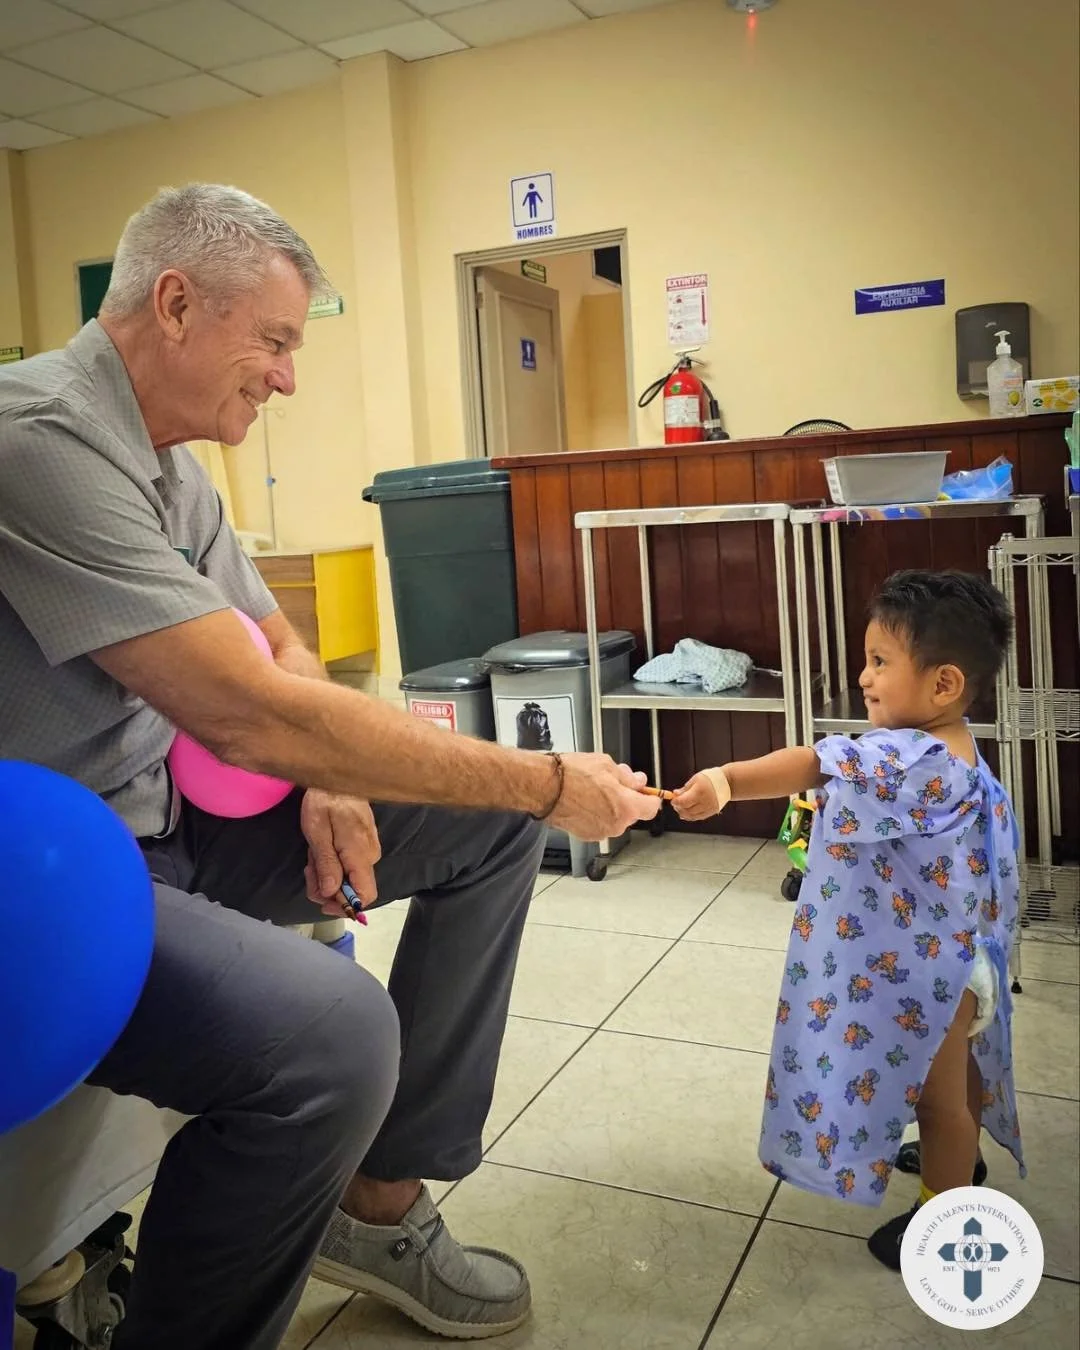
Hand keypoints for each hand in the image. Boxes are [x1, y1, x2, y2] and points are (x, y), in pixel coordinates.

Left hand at [300, 788, 380, 916]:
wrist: (337, 776)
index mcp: (360, 855)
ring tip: (312, 854)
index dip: (345, 906)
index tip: (322, 901)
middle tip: (307, 869)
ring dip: (327, 874)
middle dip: (327, 888)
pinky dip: (333, 864)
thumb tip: (331, 894)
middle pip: (353, 889)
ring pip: (349, 877)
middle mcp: (370, 856)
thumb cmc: (325, 801)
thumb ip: (326, 865)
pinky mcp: (365, 843)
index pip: (365, 895)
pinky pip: (350, 864)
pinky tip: (321, 850)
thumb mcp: (317, 833)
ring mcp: (369, 849)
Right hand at [548, 754, 660, 839]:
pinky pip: (600, 825)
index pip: (652, 808)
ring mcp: (601, 832)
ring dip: (610, 808)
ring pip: (615, 819)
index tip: (645, 792)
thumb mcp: (607, 765)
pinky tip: (584, 801)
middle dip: (626, 799)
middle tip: (612, 783)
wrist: (544, 787)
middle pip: (632, 814)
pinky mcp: (586, 835)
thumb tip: (638, 782)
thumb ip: (628, 777)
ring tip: (593, 790)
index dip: (649, 797)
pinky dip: (596, 815)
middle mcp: (617, 824)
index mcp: (627, 807)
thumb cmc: (572, 775)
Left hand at [672, 769, 730, 821]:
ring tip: (680, 808)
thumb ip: (685, 788)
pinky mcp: (712, 812)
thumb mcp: (696, 779)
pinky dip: (691, 816)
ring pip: (692, 816)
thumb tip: (675, 794)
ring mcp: (709, 808)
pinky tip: (687, 813)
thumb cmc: (711, 778)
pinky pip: (699, 817)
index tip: (673, 800)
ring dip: (684, 813)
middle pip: (687, 810)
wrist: (727, 782)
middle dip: (679, 808)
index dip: (676, 802)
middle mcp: (705, 801)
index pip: (684, 801)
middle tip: (675, 804)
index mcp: (699, 791)